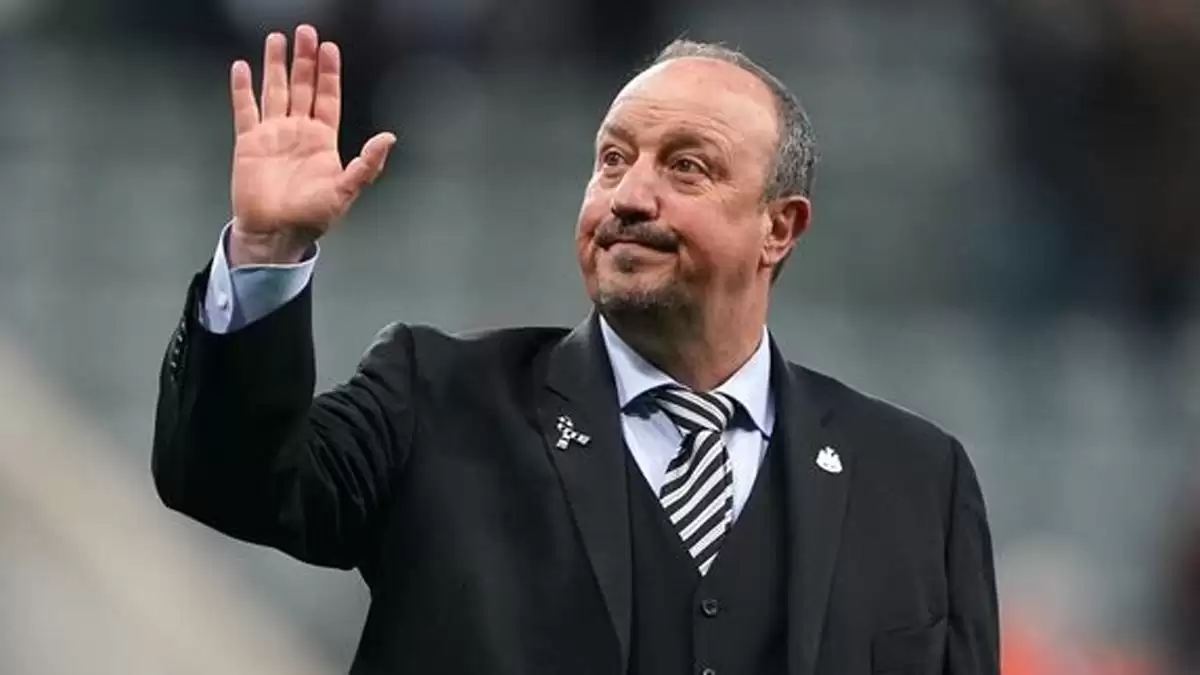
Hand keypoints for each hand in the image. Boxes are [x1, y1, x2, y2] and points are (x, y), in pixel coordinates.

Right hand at [228, 25, 395, 265]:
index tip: (330, 48)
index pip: (327, 97)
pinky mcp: (248, 143)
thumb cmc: (311, 217)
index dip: (329, 73)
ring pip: (275, 91)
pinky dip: (243, 89)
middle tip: (305, 31)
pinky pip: (245, 109)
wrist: (275, 234)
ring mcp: (273, 135)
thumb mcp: (345, 191)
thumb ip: (366, 164)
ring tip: (276, 40)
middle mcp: (298, 132)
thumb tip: (388, 138)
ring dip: (275, 65)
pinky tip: (243, 68)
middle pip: (302, 86)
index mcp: (322, 140)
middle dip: (304, 59)